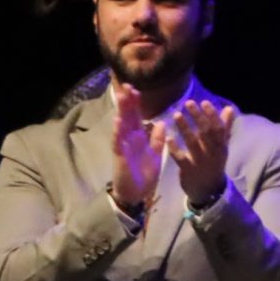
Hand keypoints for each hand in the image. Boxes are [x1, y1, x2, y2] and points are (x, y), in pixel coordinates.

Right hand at [109, 80, 162, 210]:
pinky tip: (118, 121)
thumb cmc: (144, 176)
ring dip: (122, 112)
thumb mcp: (155, 156)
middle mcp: (129, 139)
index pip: (137, 117)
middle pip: (128, 117)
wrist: (134, 195)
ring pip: (122, 126)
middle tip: (127, 85)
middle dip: (128, 102)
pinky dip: (118, 132)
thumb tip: (161, 123)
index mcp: (139, 138)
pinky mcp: (119, 156)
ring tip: (123, 97)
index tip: (137, 90)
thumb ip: (157, 140)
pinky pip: (118, 142)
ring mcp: (123, 146)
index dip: (137, 104)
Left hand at [162, 98, 235, 207]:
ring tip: (176, 115)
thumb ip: (225, 128)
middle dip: (198, 117)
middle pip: (206, 133)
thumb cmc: (213, 164)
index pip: (218, 128)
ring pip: (193, 143)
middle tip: (188, 103)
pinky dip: (174, 148)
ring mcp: (200, 163)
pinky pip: (181, 158)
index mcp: (221, 146)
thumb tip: (229, 108)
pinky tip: (168, 138)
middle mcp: (212, 153)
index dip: (212, 115)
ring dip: (185, 128)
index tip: (204, 102)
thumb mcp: (222, 147)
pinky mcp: (188, 171)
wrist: (208, 192)